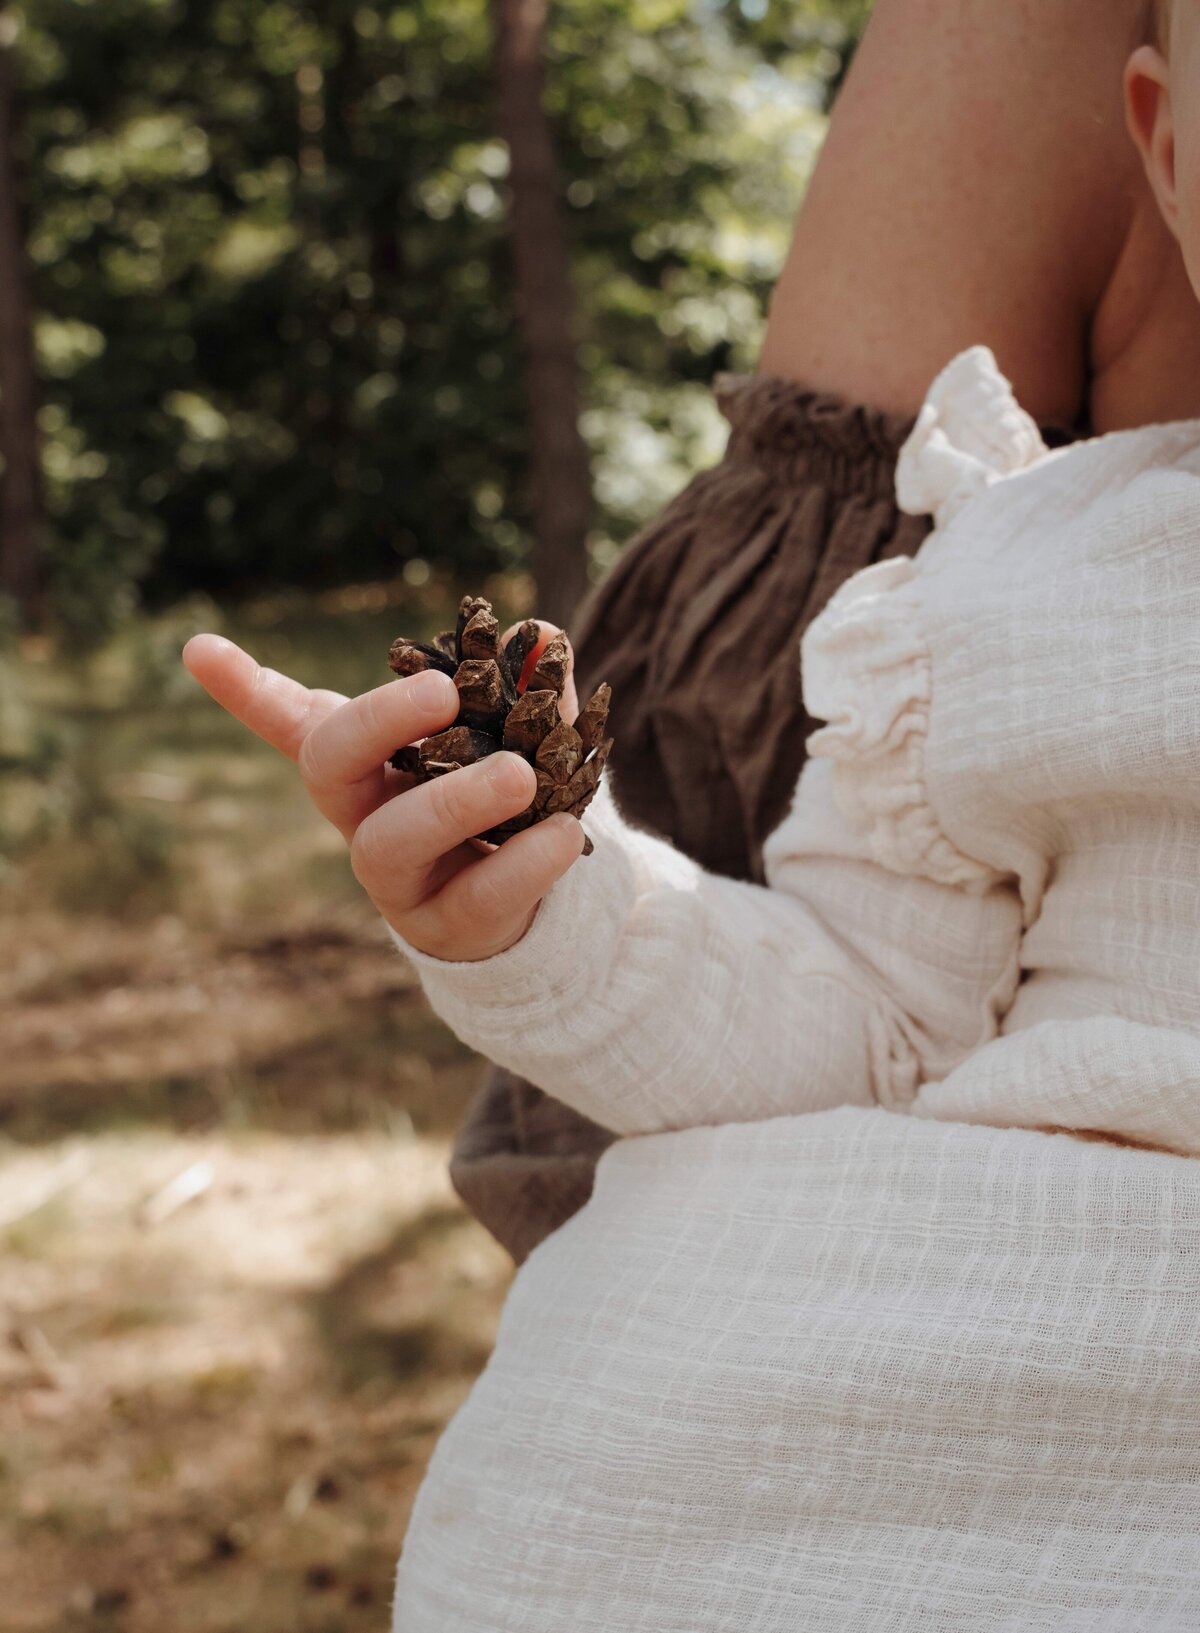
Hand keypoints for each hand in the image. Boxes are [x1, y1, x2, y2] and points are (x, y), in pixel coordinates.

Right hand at [182, 623, 586, 959]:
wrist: (531, 903)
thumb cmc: (505, 804)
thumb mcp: (520, 737)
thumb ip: (528, 690)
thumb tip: (544, 637)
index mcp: (368, 760)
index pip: (290, 718)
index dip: (243, 687)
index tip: (196, 647)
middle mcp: (363, 813)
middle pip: (330, 765)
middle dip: (378, 721)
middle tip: (444, 690)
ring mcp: (395, 876)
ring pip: (393, 841)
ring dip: (456, 802)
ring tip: (519, 775)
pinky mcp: (444, 926)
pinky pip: (475, 897)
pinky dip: (524, 864)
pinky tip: (563, 835)